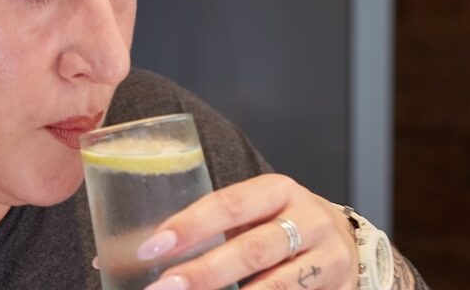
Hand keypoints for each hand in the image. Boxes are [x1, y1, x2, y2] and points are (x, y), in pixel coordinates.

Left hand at [136, 173, 357, 289]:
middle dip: (204, 273)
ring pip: (275, 286)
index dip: (190, 225)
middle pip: (252, 250)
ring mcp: (329, 258)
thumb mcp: (255, 213)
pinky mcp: (340, 289)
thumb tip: (124, 255)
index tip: (153, 247)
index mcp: (278, 189)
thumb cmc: (280, 225)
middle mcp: (308, 219)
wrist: (345, 243)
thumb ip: (208, 227)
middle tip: (165, 288)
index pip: (230, 203)